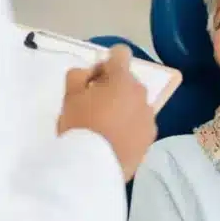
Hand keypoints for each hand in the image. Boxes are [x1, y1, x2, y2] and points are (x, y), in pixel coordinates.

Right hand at [57, 45, 156, 180]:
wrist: (93, 167)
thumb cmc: (79, 126)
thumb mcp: (69, 96)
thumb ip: (79, 75)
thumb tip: (91, 73)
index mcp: (122, 80)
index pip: (120, 53)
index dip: (106, 62)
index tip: (95, 79)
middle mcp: (141, 94)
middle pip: (127, 81)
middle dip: (113, 87)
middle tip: (94, 106)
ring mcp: (148, 117)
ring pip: (135, 103)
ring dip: (123, 107)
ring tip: (105, 127)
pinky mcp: (150, 137)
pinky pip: (140, 123)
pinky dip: (130, 127)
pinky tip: (114, 140)